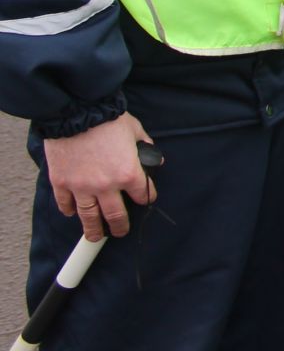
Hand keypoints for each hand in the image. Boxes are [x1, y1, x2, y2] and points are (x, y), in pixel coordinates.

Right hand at [43, 113, 155, 241]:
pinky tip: (73, 213)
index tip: (145, 201)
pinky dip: (69, 211)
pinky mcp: (61, 183)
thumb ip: (146, 147)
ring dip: (93, 230)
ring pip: (89, 217)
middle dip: (120, 227)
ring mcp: (81, 187)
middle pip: (116, 215)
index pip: (143, 195)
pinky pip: (65, 204)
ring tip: (95, 236)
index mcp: (129, 174)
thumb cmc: (108, 120)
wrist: (76, 113)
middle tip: (120, 232)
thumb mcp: (136, 130)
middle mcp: (106, 186)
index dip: (147, 199)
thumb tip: (156, 159)